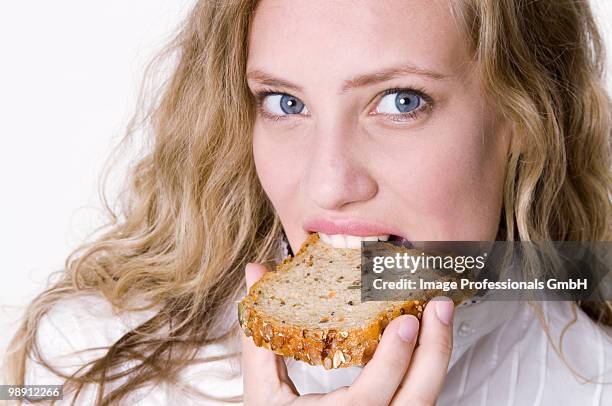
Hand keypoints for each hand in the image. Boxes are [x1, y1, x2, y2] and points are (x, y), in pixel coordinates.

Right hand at [241, 263, 454, 405]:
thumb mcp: (263, 393)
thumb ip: (261, 336)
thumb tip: (256, 275)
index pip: (372, 397)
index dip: (394, 359)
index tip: (406, 321)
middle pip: (418, 400)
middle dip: (434, 350)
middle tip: (439, 306)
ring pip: (425, 401)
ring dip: (436, 358)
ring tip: (439, 318)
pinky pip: (418, 401)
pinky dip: (425, 371)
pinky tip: (425, 344)